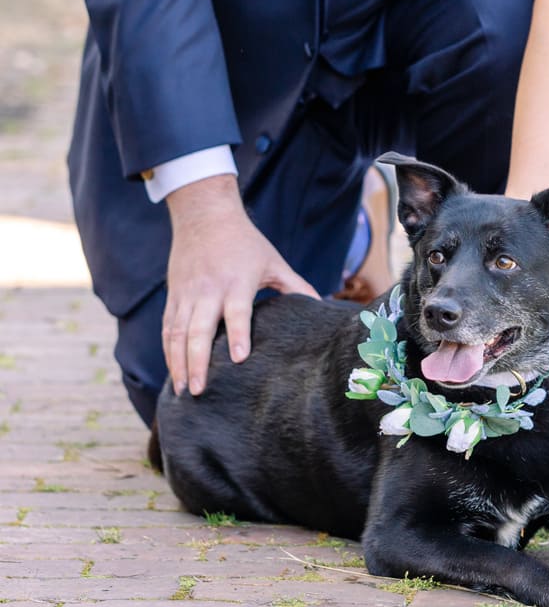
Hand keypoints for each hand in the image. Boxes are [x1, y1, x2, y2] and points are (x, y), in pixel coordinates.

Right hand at [163, 176, 317, 396]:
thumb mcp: (274, 262)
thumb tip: (323, 306)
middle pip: (198, 330)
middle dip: (197, 362)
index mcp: (237, 282)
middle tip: (199, 390)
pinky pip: (167, 328)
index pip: (236, 312)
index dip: (238, 335)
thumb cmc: (246, 242)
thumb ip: (296, 287)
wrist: (204, 215)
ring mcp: (187, 294)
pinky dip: (168, 351)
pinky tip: (174, 371)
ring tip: (182, 391)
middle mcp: (208, 290)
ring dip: (178, 363)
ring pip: (177, 333)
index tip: (239, 359)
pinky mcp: (173, 296)